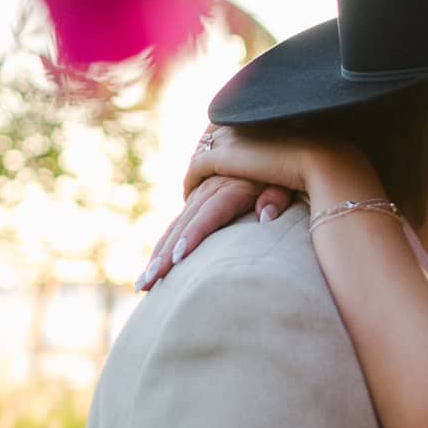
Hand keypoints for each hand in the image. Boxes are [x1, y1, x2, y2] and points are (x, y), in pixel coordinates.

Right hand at [136, 173, 292, 290]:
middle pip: (184, 225)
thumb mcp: (285, 179)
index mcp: (231, 187)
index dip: (193, 235)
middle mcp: (209, 190)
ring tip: (143, 284)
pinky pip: (177, 226)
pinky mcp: (197, 201)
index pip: (208, 215)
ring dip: (157, 255)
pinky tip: (152, 268)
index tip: (178, 259)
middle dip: (164, 254)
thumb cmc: (284, 169)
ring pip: (175, 227)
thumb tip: (266, 217)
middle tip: (150, 282)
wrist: (269, 143)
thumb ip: (277, 197)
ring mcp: (199, 195)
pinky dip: (162, 247)